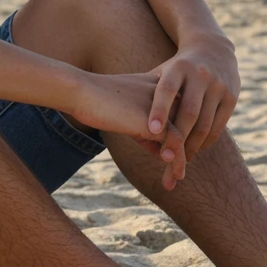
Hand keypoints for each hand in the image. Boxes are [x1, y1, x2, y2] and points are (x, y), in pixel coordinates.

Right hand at [67, 71, 189, 189]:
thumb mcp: (128, 115)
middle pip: (185, 128)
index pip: (178, 116)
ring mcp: (165, 106)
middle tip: (177, 176)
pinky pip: (176, 143)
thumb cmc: (98, 101)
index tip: (171, 160)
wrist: (81, 91)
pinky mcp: (157, 119)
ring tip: (175, 180)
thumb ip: (146, 130)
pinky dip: (176, 160)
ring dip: (180, 162)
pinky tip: (173, 171)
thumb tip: (163, 154)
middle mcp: (169, 93)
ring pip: (183, 137)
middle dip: (182, 153)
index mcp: (162, 86)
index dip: (177, 139)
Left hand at [148, 34, 238, 162]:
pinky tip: (195, 148)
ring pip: (205, 122)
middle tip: (165, 157)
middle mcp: (200, 74)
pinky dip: (207, 140)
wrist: (213, 48)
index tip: (151, 130)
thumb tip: (113, 109)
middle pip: (188, 112)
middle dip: (178, 138)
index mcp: (178, 67)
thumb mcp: (161, 71)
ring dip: (192, 145)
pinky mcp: (232, 96)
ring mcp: (218, 85)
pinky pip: (219, 125)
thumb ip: (145, 90)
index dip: (159, 110)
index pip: (166, 90)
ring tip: (179, 158)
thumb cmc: (177, 68)